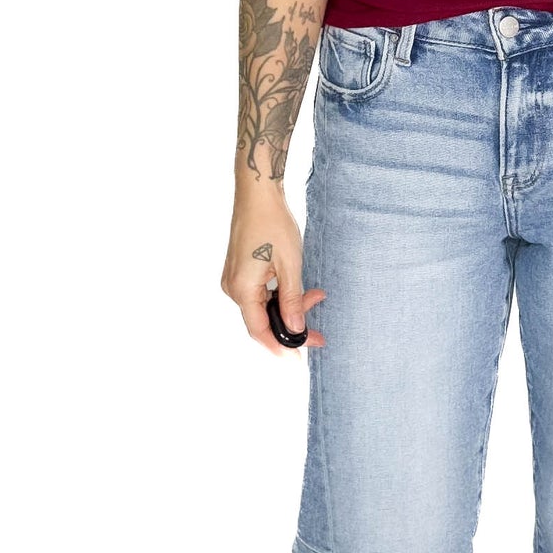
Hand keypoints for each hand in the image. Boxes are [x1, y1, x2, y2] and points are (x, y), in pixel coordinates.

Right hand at [223, 186, 326, 354]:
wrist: (258, 194)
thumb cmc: (273, 224)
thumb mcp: (290, 266)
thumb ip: (292, 301)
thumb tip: (296, 329)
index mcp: (241, 290)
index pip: (259, 330)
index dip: (279, 346)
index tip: (298, 358)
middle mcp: (233, 288)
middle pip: (262, 320)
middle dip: (292, 326)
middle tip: (319, 334)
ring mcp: (235, 279)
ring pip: (264, 306)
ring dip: (289, 307)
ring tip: (317, 298)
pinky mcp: (240, 271)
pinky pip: (260, 293)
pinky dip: (281, 295)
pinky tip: (301, 290)